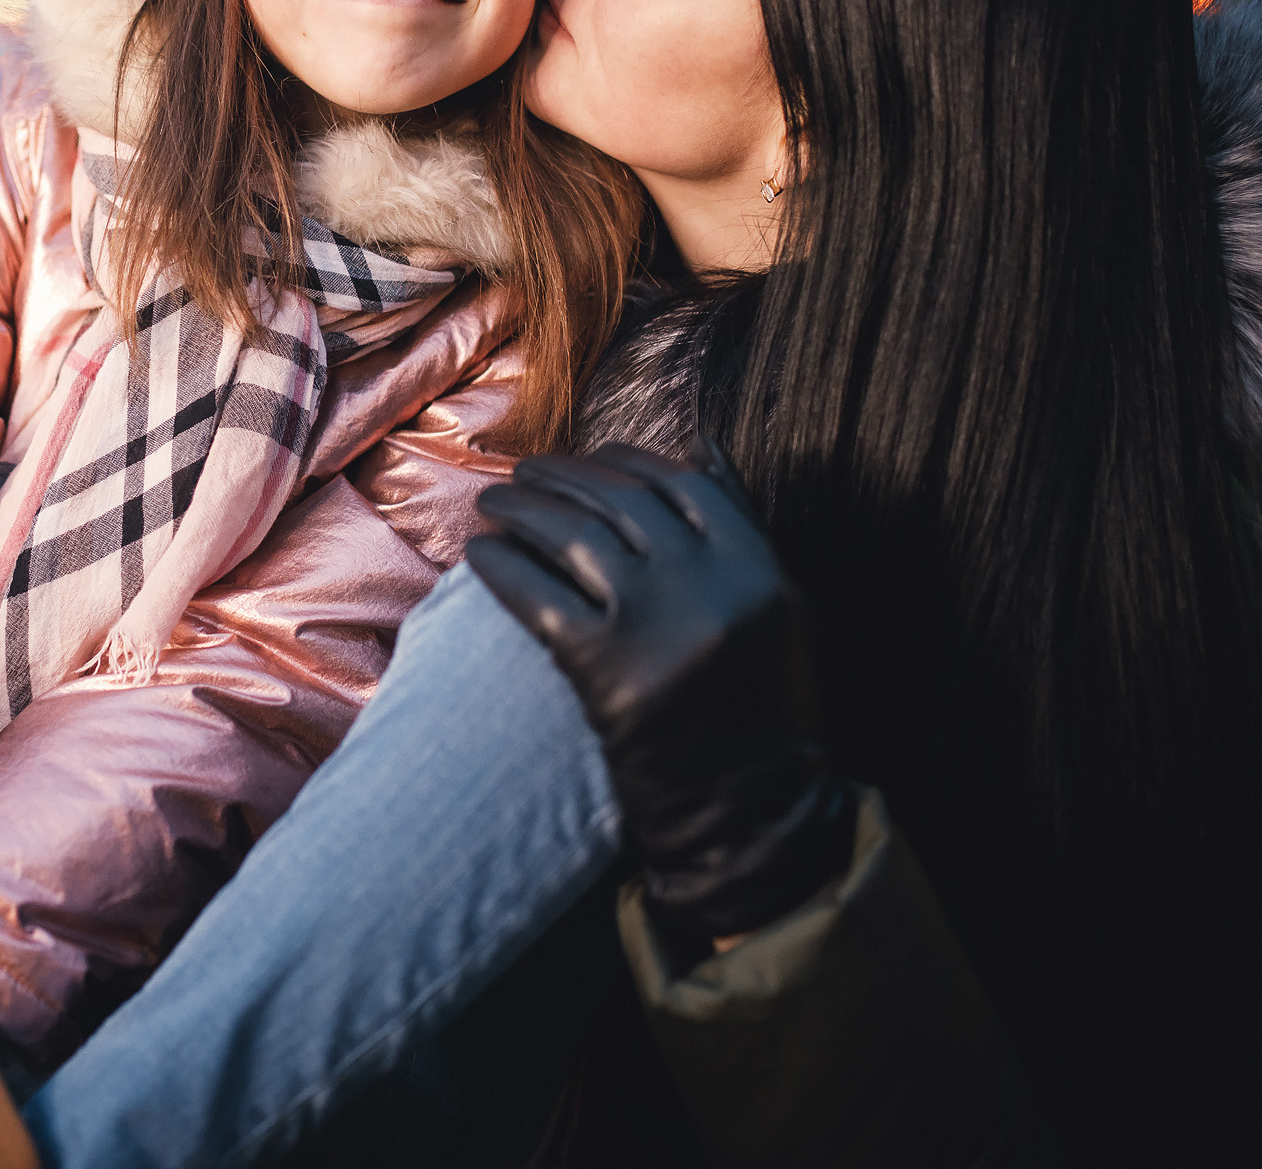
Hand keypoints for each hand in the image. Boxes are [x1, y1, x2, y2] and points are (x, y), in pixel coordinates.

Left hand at [468, 437, 853, 943]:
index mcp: (759, 567)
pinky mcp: (606, 672)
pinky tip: (479, 555)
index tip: (590, 457)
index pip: (679, 483)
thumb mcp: (782, 611)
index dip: (625, 461)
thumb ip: (742, 525)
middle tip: (523, 473)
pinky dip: (502, 567)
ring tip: (492, 503)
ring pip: (572, 536)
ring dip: (522, 509)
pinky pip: (538, 595)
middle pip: (618, 500)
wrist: (750, 820)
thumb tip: (699, 440)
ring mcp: (657, 627)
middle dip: (561, 477)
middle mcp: (710, 586)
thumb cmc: (764, 713)